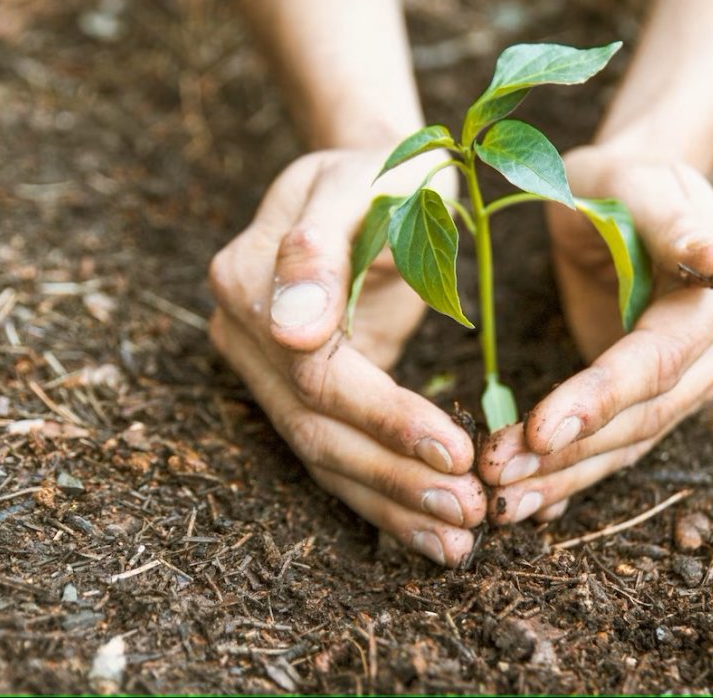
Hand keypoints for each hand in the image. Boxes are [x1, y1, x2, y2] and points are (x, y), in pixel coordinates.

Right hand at [209, 149, 485, 565]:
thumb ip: (321, 247)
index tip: (457, 450)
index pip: (316, 372)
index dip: (385, 417)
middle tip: (470, 513)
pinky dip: (385, 497)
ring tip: (460, 541)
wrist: (374, 175)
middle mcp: (242, 331)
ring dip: (392, 505)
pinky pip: (336, 455)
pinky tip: (433, 534)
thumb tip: (291, 330)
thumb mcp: (365, 182)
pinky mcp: (296, 392)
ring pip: (323, 456)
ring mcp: (262, 368)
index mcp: (248, 276)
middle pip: (315, 427)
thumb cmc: (385, 170)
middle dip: (395, 477)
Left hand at [478, 146, 712, 523]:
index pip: (656, 361)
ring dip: (564, 478)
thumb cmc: (622, 181)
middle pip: (643, 417)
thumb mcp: (638, 184)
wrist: (622, 197)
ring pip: (629, 444)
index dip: (599, 399)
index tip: (538, 430)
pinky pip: (616, 446)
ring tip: (501, 502)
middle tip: (495, 474)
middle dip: (569, 452)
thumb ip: (676, 222)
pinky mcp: (656, 399)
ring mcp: (692, 381)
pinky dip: (572, 477)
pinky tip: (530, 504)